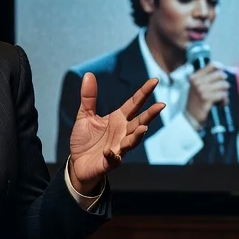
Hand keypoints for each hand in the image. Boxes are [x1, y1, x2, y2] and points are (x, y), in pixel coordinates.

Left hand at [68, 72, 164, 193]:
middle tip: (161, 105)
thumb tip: (89, 74)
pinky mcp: (108, 163)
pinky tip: (109, 152)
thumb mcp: (85, 115)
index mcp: (118, 119)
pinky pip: (113, 160)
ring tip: (144, 127)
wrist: (77, 164)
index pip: (134, 104)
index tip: (155, 80)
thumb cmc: (85, 140)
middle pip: (139, 122)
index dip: (144, 92)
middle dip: (150, 114)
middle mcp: (122, 133)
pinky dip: (112, 156)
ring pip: (132, 142)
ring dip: (137, 135)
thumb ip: (89, 97)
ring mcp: (118, 148)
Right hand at [185, 63, 229, 125]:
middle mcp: (197, 82)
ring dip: (225, 91)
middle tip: (223, 87)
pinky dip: (225, 99)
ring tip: (222, 97)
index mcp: (195, 77)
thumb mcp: (196, 86)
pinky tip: (222, 103)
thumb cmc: (195, 100)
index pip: (212, 65)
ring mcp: (201, 89)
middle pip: (220, 74)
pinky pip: (223, 95)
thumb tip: (221, 70)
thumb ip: (205, 78)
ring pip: (223, 85)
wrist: (190, 115)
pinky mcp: (206, 98)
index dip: (220, 68)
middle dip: (224, 81)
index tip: (222, 74)